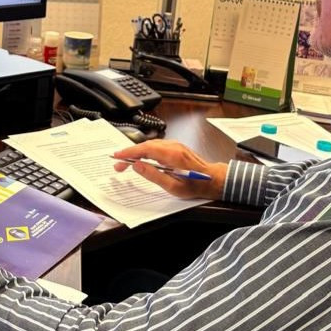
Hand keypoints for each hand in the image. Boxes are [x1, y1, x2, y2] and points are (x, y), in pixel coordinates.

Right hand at [112, 139, 226, 200]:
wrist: (213, 179)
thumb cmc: (195, 185)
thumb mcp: (172, 186)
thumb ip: (153, 175)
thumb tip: (137, 166)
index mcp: (171, 155)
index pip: (144, 149)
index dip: (129, 152)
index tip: (117, 156)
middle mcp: (173, 146)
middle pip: (145, 145)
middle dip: (130, 153)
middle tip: (119, 164)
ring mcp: (175, 145)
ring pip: (151, 145)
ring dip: (137, 152)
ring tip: (127, 162)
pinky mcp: (176, 147)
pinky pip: (157, 146)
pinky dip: (146, 151)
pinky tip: (142, 158)